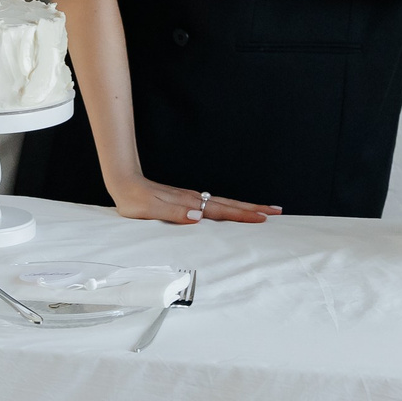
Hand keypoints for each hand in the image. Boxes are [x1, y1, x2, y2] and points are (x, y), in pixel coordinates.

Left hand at [107, 173, 279, 224]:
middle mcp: (195, 199)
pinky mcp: (188, 199)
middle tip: (278, 211)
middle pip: (230, 204)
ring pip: (225, 203)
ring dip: (245, 207)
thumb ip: (173, 212)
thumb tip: (198, 216)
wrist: (123, 182)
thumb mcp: (149, 209)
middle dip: (254, 208)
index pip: (222, 210)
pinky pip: (216, 204)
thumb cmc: (134, 199)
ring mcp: (193, 198)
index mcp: (189, 203)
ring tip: (264, 210)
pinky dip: (230, 207)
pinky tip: (234, 210)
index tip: (263, 218)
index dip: (243, 215)